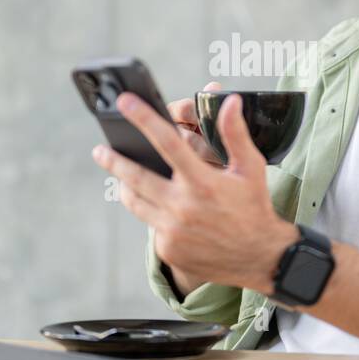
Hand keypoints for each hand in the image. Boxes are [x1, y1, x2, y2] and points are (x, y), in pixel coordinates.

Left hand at [90, 90, 298, 292]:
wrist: (259, 257)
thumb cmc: (254, 207)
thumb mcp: (250, 169)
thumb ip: (235, 134)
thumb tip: (229, 102)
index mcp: (201, 181)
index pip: (166, 141)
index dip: (144, 118)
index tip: (125, 103)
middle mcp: (182, 206)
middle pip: (136, 176)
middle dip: (114, 160)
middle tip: (100, 150)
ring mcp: (172, 230)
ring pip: (136, 202)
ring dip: (125, 186)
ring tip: (121, 178)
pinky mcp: (168, 248)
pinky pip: (150, 225)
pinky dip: (152, 212)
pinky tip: (157, 207)